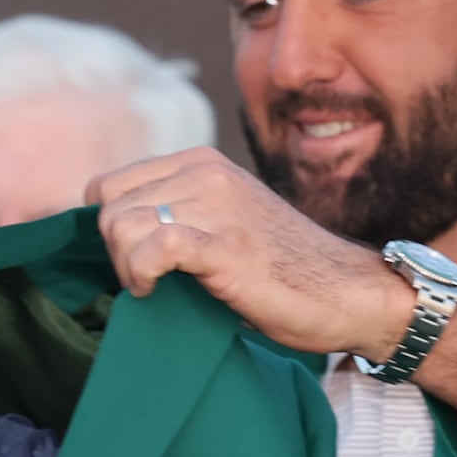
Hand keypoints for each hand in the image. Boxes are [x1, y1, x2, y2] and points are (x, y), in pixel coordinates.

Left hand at [90, 150, 419, 358]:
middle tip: (143, 280)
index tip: (131, 259)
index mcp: (202, 162)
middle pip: (107, 206)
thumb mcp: (223, 222)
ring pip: (121, 224)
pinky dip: (141, 274)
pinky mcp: (226, 246)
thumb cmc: (283, 271)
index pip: (109, 185)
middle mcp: (207, 173)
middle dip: (112, 251)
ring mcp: (217, 206)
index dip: (107, 227)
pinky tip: (155, 291)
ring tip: (153, 287)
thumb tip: (112, 237)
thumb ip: (178, 214)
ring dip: (125, 266)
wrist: (349, 293)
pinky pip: (155, 247)